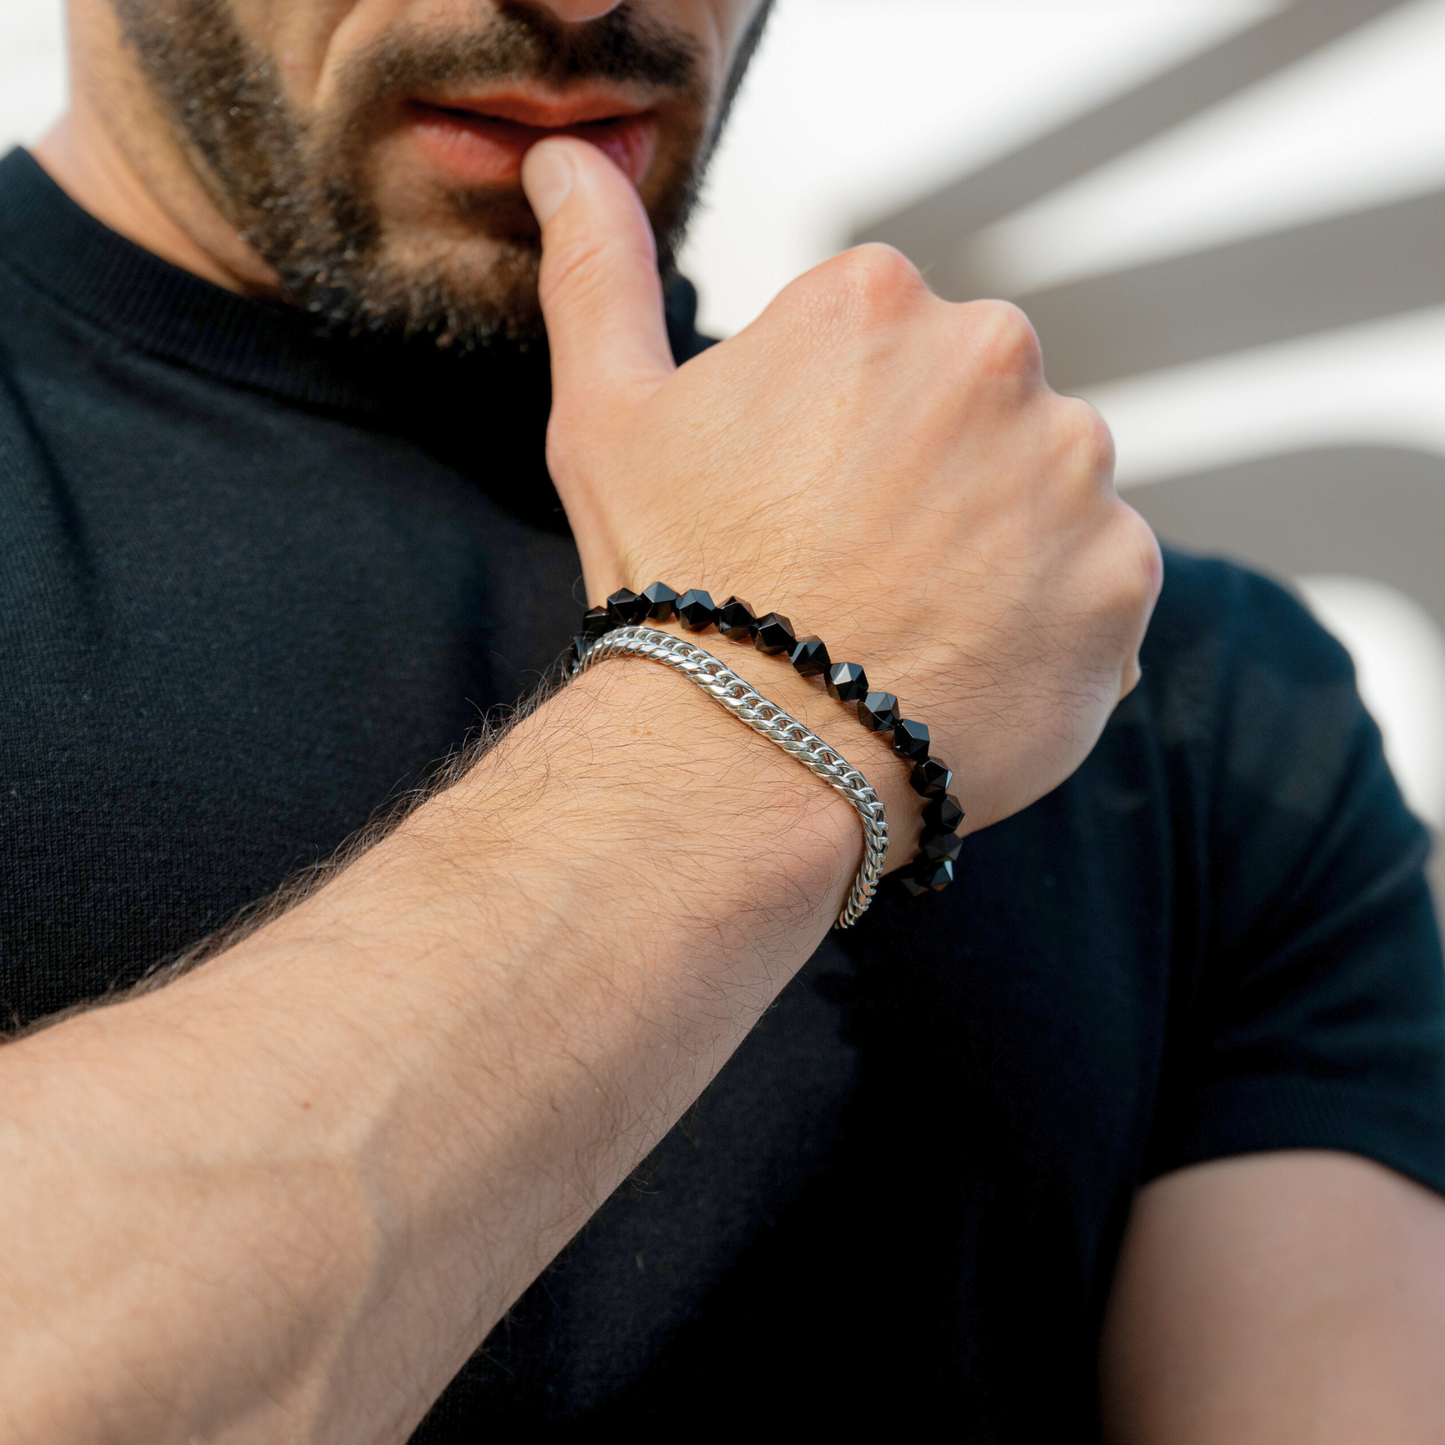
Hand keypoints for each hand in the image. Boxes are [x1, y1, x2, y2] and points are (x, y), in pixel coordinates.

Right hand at [521, 139, 1161, 836]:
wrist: (747, 754)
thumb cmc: (672, 584)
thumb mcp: (607, 414)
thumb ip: (600, 274)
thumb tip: (565, 163)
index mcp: (875, 299)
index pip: (885, 353)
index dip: (835, 442)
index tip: (797, 508)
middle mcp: (992, 354)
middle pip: (972, 414)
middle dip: (926, 479)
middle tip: (853, 571)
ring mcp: (1071, 465)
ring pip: (1040, 493)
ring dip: (993, 546)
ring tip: (909, 623)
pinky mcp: (1122, 571)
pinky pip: (1095, 581)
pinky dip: (1049, 620)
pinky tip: (966, 662)